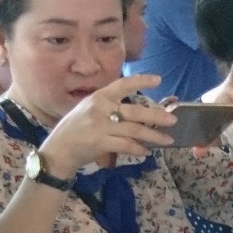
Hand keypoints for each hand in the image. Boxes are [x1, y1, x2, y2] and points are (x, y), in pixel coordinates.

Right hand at [38, 75, 175, 175]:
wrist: (59, 148)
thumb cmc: (77, 127)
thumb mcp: (90, 108)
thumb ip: (110, 105)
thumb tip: (138, 110)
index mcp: (99, 96)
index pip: (122, 84)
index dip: (141, 80)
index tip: (158, 80)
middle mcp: (100, 109)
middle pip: (135, 111)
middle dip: (156, 116)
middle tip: (173, 120)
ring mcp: (100, 126)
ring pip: (134, 130)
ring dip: (154, 136)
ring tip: (168, 140)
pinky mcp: (100, 143)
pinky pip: (126, 145)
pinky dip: (138, 149)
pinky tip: (147, 152)